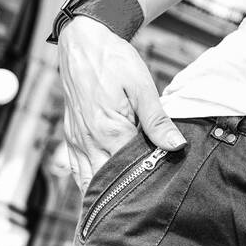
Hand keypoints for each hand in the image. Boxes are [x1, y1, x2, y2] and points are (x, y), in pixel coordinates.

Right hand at [56, 15, 186, 193]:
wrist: (84, 42)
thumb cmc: (114, 61)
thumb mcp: (142, 87)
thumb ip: (157, 120)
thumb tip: (176, 146)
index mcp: (108, 130)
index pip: (128, 170)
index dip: (145, 180)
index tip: (161, 188)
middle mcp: (88, 141)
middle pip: (105, 182)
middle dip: (123, 193)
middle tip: (146, 202)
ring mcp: (76, 140)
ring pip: (86, 181)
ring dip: (103, 192)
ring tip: (124, 202)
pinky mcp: (70, 136)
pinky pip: (76, 169)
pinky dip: (88, 181)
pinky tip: (103, 186)